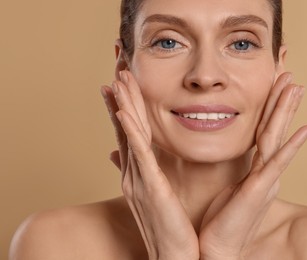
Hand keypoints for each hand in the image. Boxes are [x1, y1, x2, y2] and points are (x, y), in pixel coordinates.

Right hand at [101, 70, 198, 259]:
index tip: (120, 82)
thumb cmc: (169, 224)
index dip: (122, 105)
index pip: (129, 132)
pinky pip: (139, 155)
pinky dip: (130, 132)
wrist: (175, 255)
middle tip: (118, 68)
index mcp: (138, 172)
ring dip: (123, 105)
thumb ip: (145, 171)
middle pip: (125, 127)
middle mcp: (133, 172)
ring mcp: (138, 179)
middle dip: (121, 96)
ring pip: (129, 135)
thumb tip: (131, 155)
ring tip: (118, 79)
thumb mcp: (155, 193)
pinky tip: (123, 112)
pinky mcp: (149, 187)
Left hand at [198, 73, 306, 258]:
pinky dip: (292, 146)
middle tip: (288, 75)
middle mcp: (264, 172)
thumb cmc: (219, 219)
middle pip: (273, 129)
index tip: (272, 85)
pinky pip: (277, 163)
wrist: (216, 248)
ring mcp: (265, 180)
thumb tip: (215, 151)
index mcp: (255, 170)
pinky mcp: (260, 189)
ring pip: (276, 138)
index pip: (263, 131)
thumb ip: (226, 167)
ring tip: (295, 87)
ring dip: (286, 112)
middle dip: (281, 101)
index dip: (269, 108)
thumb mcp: (225, 187)